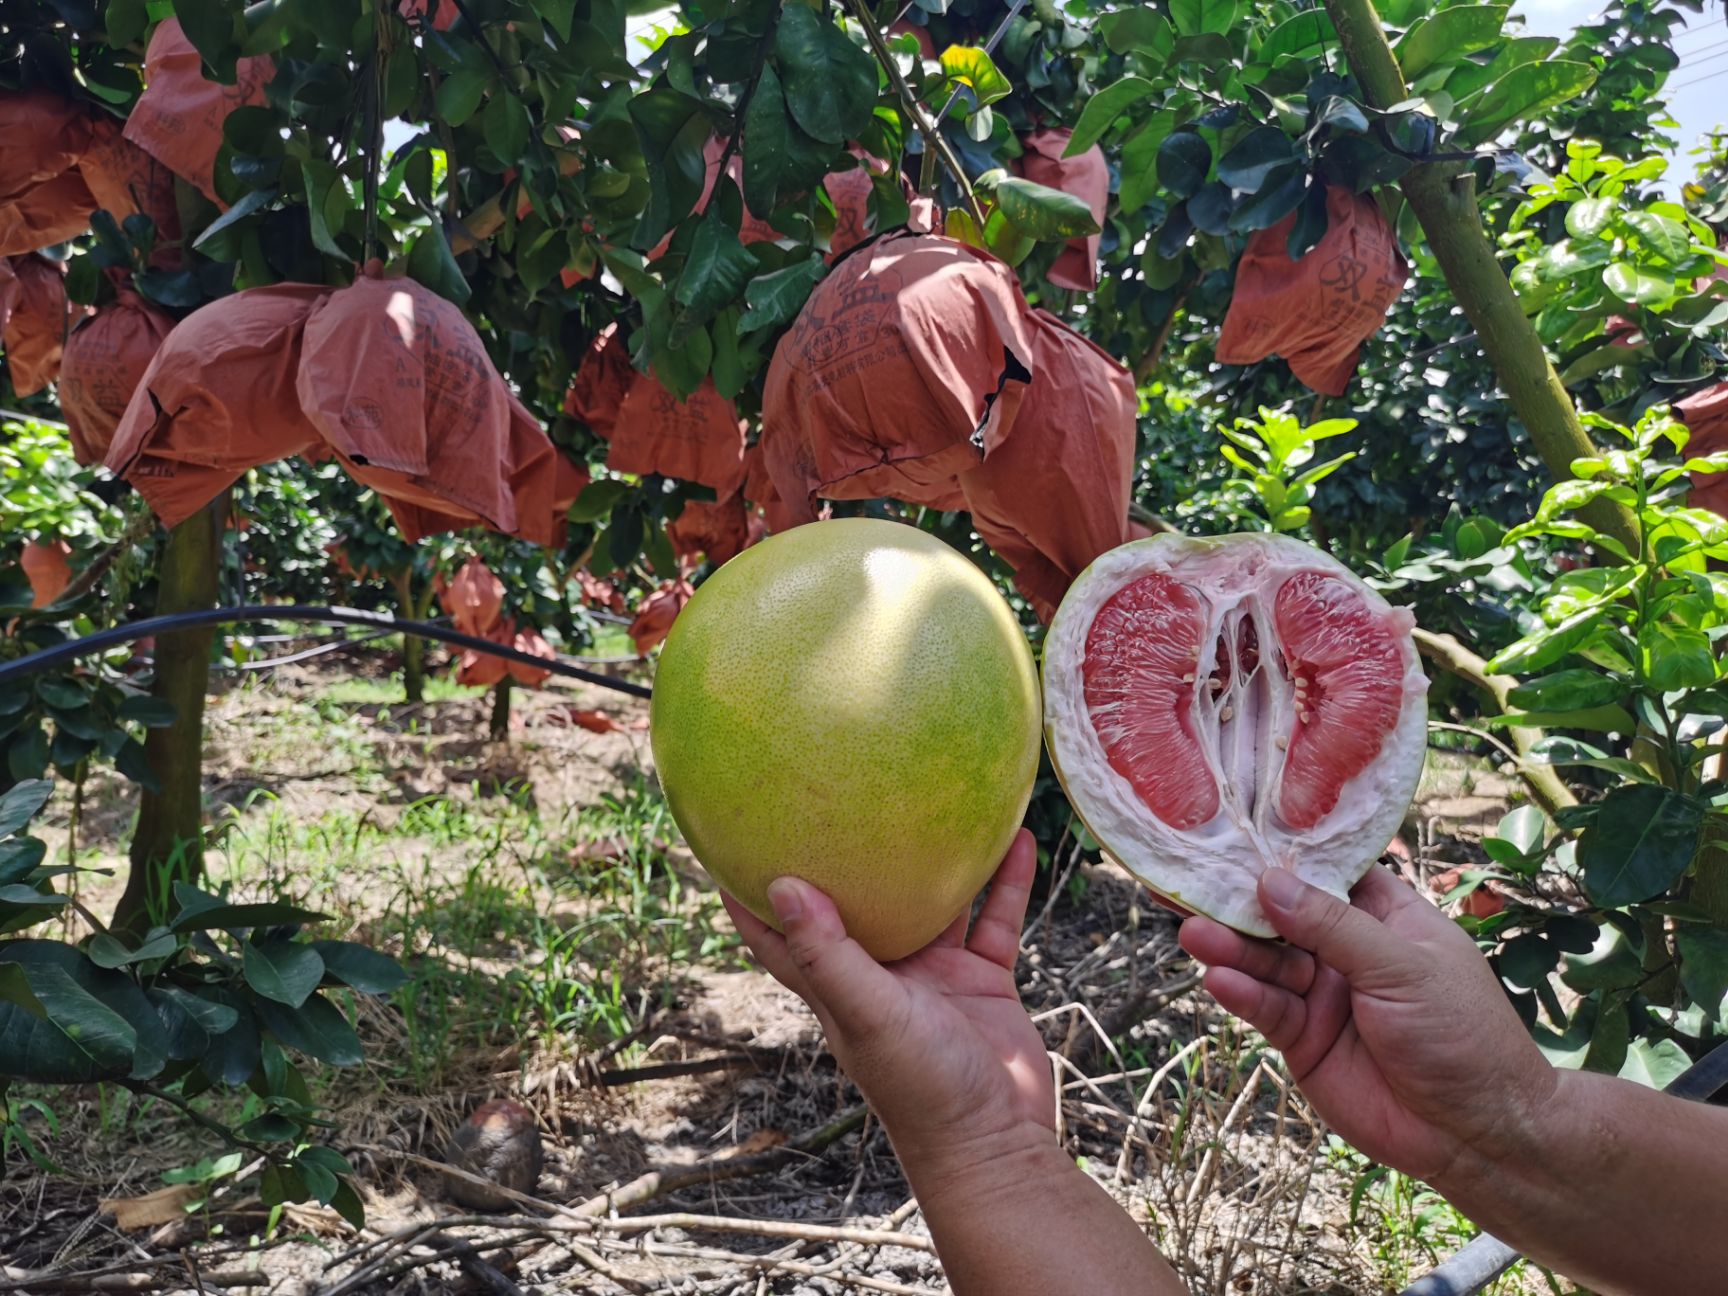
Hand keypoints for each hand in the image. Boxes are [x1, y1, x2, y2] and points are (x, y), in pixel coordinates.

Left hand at [720, 830, 1053, 1172]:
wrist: (999, 1143)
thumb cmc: (923, 1092)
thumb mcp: (869, 1014)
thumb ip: (829, 953)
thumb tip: (782, 884)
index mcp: (837, 986)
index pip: (778, 935)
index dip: (750, 894)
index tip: (729, 840)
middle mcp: (880, 974)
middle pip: (855, 904)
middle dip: (844, 856)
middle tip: (835, 794)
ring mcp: (933, 976)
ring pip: (932, 901)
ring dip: (937, 858)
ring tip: (938, 799)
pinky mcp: (982, 980)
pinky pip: (994, 918)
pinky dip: (1005, 881)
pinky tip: (1018, 837)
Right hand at [1180, 865, 1555, 1185]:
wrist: (1475, 1134)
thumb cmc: (1463, 1035)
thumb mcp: (1404, 966)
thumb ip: (1334, 926)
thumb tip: (1271, 881)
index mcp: (1383, 916)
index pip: (1324, 872)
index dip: (1281, 856)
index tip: (1230, 835)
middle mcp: (1346, 950)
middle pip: (1281, 916)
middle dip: (1238, 902)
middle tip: (1189, 886)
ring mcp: (1322, 994)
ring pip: (1265, 961)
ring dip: (1230, 948)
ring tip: (1194, 934)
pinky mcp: (1302, 1039)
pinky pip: (1265, 1008)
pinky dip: (1242, 994)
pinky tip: (1220, 981)